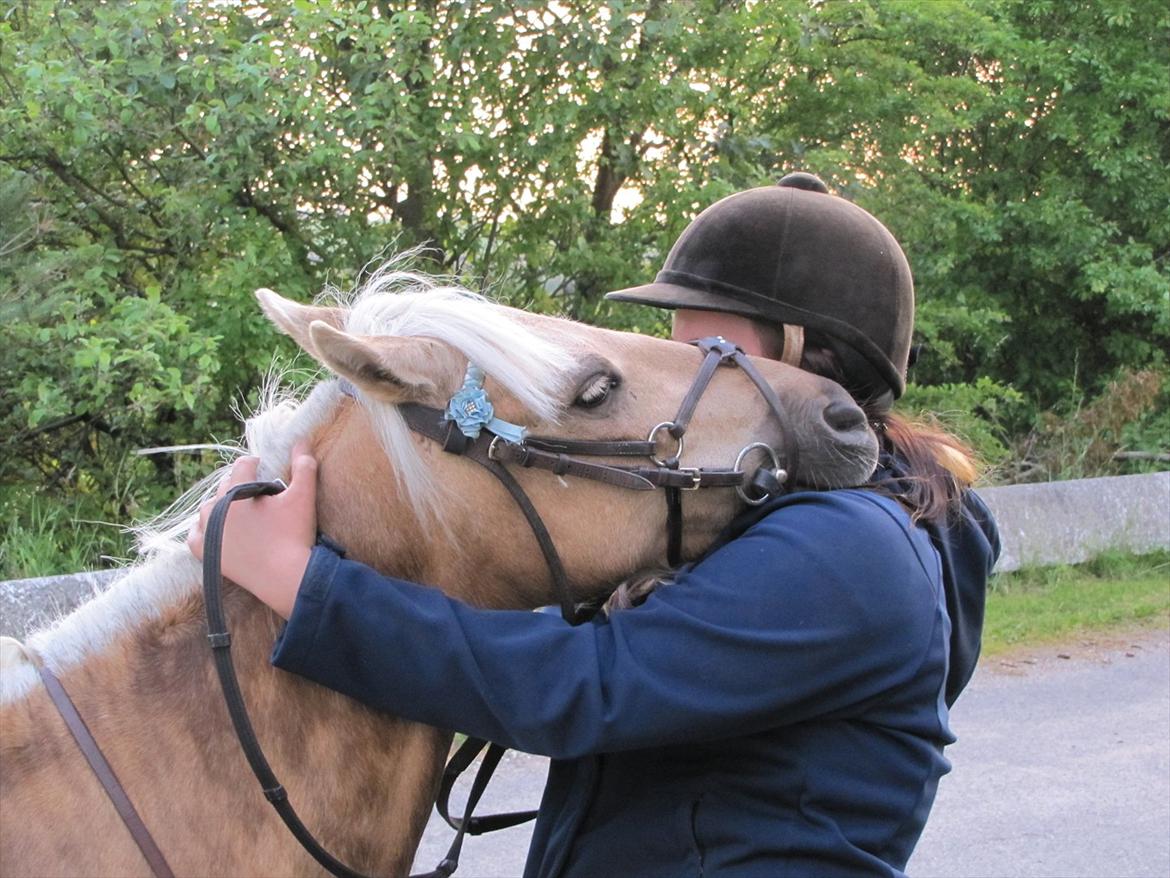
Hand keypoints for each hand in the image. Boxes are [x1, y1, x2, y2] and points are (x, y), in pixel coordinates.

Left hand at [187, 442, 317, 618]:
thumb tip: (301, 439)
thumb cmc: (295, 535)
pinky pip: (196, 535)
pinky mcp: (204, 552)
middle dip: (240, 485)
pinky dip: (204, 529)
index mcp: (237, 490)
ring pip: (210, 508)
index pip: (242, 465)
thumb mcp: (303, 496)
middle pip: (225, 486)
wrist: (285, 577)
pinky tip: (217, 529)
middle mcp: (215, 508)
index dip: (255, 464)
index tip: (263, 467)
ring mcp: (207, 531)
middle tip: (257, 495)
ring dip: (222, 505)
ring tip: (240, 511)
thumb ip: (304, 465)